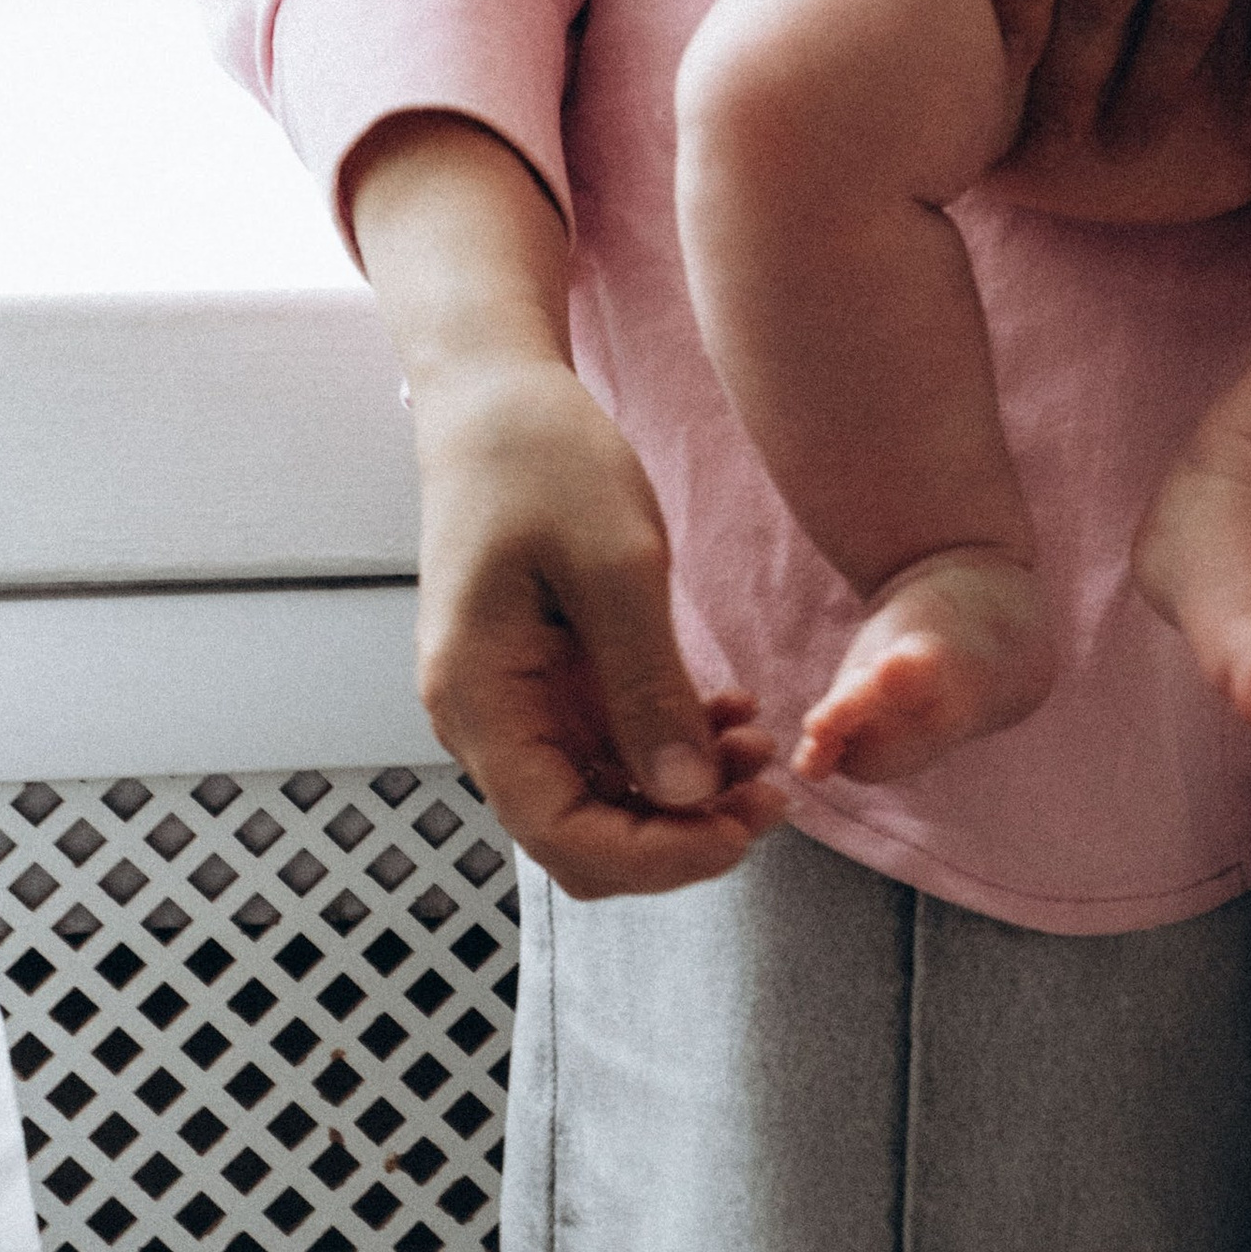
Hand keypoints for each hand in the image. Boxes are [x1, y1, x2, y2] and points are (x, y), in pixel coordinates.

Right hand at [409, 351, 788, 897]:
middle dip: (677, 833)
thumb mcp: (615, 561)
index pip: (559, 834)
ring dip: (684, 788)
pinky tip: (732, 714)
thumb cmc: (542, 456)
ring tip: (765, 747)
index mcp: (480, 700)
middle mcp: (485, 720)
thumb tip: (688, 794)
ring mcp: (513, 701)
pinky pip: (607, 741)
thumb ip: (648, 683)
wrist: (497, 395)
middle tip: (770, 796)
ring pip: (601, 791)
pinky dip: (670, 740)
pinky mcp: (544, 676)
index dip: (653, 856)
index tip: (737, 833)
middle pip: (580, 831)